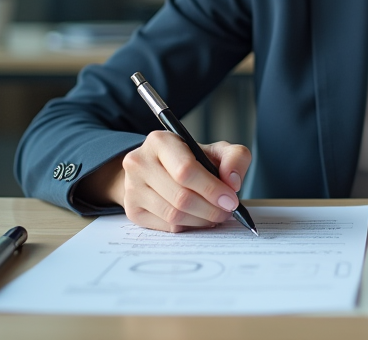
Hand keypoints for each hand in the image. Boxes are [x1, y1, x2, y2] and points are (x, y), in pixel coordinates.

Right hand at [77, 132, 251, 232]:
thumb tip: (233, 182)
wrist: (158, 170)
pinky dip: (188, 226)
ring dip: (201, 220)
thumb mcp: (216, 151)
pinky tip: (198, 218)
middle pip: (180, 197)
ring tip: (215, 215)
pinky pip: (166, 226)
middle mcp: (139, 162)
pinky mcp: (132, 210)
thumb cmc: (191, 160)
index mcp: (160, 141)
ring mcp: (132, 187)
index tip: (231, 200)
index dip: (211, 189)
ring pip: (173, 215)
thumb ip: (234, 158)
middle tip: (226, 212)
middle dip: (210, 209)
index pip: (185, 170)